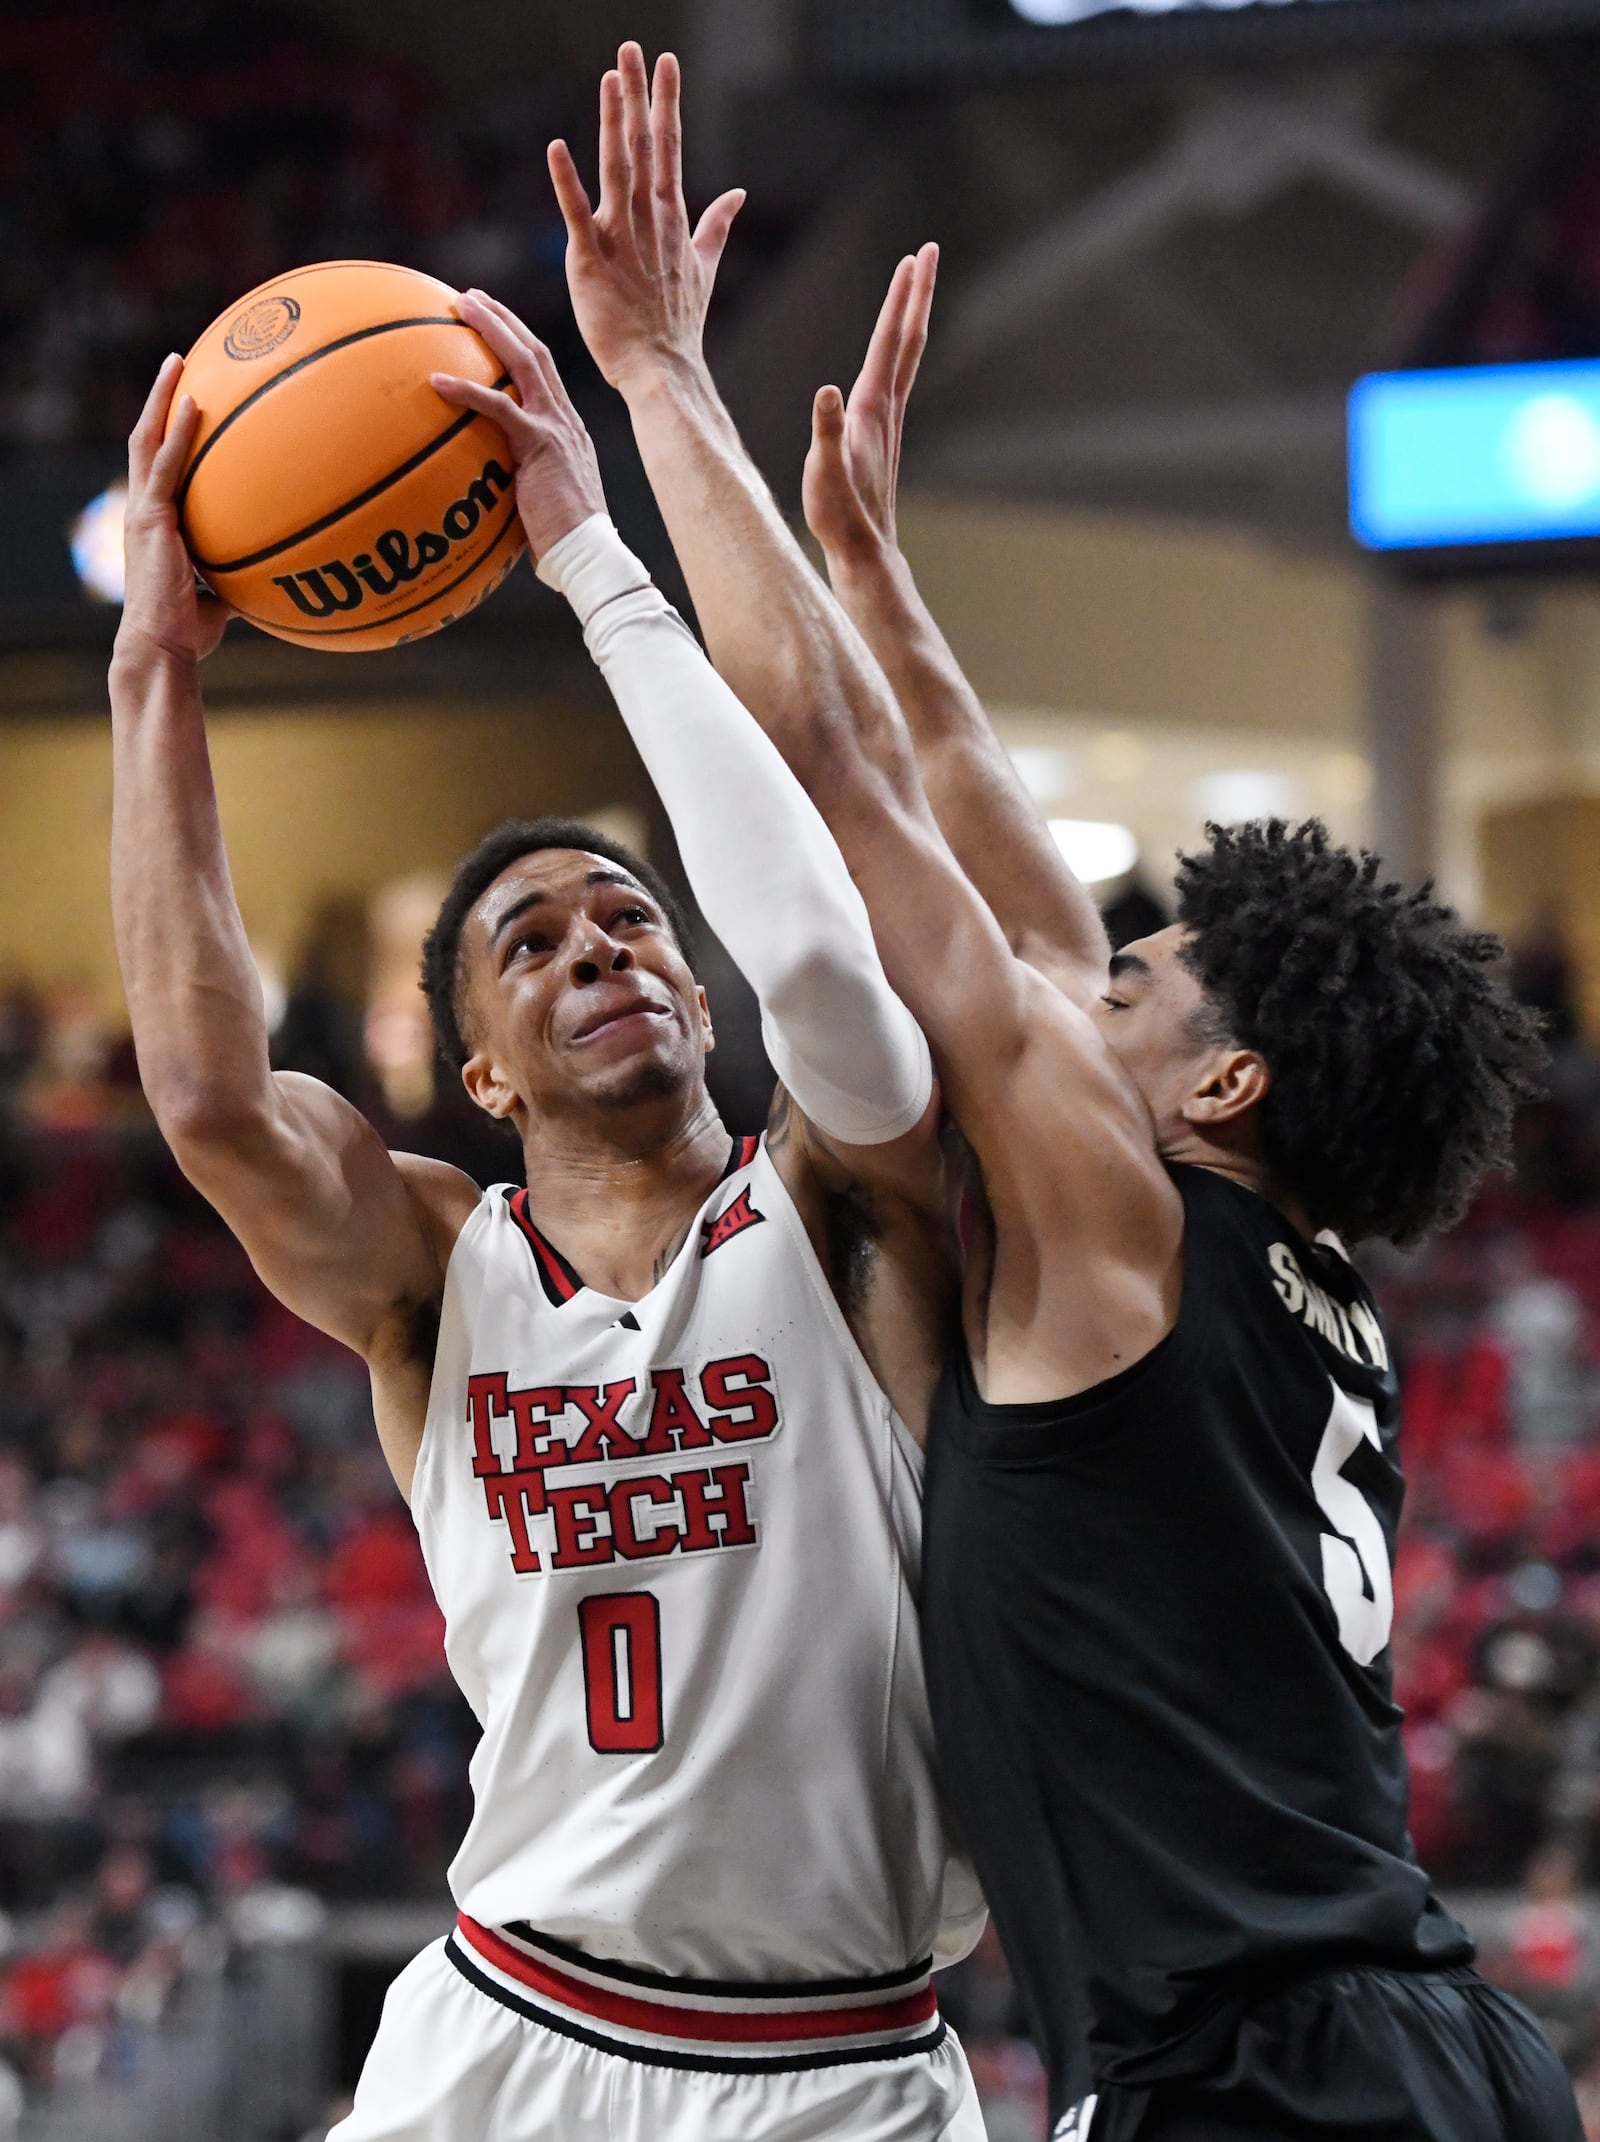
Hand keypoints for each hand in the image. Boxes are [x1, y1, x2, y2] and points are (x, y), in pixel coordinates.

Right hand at [116, 357, 232, 666]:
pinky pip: (166, 465)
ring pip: (148, 440)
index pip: (160, 466)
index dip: (170, 433)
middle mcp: (144, 509)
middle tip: (179, 363)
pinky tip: (195, 404)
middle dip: (161, 399)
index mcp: (156, 522)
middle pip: (147, 439)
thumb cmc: (189, 631)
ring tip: (178, 362)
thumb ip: (240, 584)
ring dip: (162, 398)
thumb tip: (274, 585)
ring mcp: (143, 511)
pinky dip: (179, 432)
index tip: (190, 402)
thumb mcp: (221, 600)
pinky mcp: (149, 518)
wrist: (162, 645)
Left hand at [431, 294, 606, 560]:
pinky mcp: (541, 445)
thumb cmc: (562, 543)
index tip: (491, 322)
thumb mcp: (538, 502)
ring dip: (492, 329)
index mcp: (565, 429)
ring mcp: (555, 429)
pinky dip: (468, 391)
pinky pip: (500, 408)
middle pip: (535, 352)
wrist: (589, 554)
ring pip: (525, 362)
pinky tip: (436, 381)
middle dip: (503, 320)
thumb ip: (515, 482)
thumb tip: (479, 488)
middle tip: (470, 297)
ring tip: (460, 306)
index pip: (543, 374)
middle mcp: (564, 420)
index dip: (518, 342)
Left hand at [547, 44, 744, 395]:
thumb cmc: (677, 326)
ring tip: (610, 77)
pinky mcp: (589, 262)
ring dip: (612, 121)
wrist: (663, 371)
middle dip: (639, 95)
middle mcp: (648, 220)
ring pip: (616, 169)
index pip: (669, 147)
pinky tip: (557, 146)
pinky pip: (576, 215)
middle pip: (643, 146)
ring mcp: (620, 239)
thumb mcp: (702, 268)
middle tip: (632, 48)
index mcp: (671, 218)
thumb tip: (739, 195)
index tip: (666, 61)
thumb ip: (716, 226)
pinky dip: (567, 182)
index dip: (667, 102)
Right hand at [803, 244, 937, 567]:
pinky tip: (890, 349)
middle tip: (927, 253)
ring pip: (904, 357)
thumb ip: (826, 433)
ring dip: (909, 317)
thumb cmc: (842, 517)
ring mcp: (887, 422)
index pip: (889, 341)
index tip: (913, 259)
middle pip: (907, 340)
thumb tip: (826, 390)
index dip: (900, 299)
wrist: (865, 553)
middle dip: (916, 294)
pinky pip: (893, 377)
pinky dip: (896, 350)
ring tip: (912, 286)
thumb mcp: (825, 475)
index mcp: (872, 409)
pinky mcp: (880, 435)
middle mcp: (886, 409)